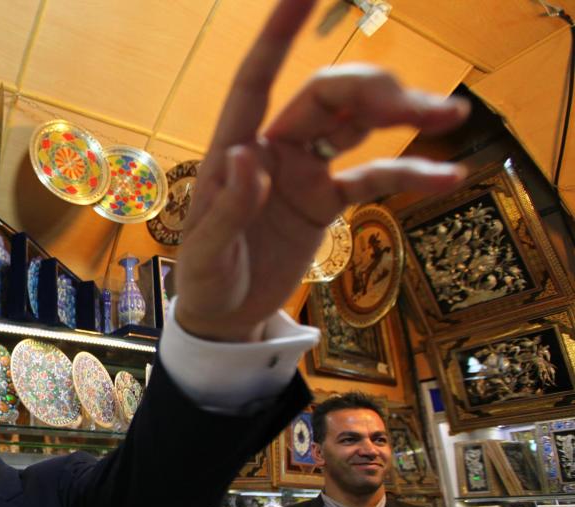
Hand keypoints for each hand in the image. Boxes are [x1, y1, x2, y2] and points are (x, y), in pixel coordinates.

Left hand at [173, 0, 468, 341]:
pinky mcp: (326, 201)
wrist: (224, 319)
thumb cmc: (205, 283)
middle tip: (421, 108)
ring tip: (451, 116)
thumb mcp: (206, 255)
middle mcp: (272, 150)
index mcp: (234, 151)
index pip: (255, 82)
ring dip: (402, 116)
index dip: (278, 38)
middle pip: (326, 97)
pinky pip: (372, 176)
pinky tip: (448, 174)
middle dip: (374, 91)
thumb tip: (247, 157)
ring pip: (357, 124)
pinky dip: (409, 173)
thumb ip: (226, 209)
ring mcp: (304, 172)